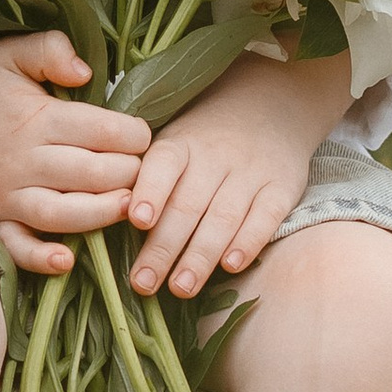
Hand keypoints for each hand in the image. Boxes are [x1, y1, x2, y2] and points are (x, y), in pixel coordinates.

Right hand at [0, 29, 150, 272]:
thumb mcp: (11, 52)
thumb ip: (50, 49)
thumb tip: (85, 72)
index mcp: (35, 118)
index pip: (99, 130)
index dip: (133, 135)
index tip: (145, 135)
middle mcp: (23, 160)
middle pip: (90, 173)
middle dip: (129, 173)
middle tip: (147, 172)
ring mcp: (7, 194)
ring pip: (62, 213)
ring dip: (102, 213)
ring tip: (130, 208)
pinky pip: (17, 244)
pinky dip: (40, 257)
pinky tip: (66, 261)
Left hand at [125, 51, 351, 299]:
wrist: (270, 104)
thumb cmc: (205, 138)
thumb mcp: (175, 141)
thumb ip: (149, 178)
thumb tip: (108, 221)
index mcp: (180, 142)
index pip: (163, 164)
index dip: (150, 191)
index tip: (137, 220)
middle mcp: (215, 155)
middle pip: (188, 204)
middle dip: (164, 247)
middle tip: (144, 282)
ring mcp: (251, 171)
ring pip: (223, 216)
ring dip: (200, 256)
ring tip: (180, 287)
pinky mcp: (282, 187)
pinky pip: (265, 217)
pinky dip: (249, 242)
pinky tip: (231, 266)